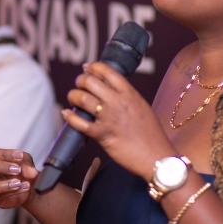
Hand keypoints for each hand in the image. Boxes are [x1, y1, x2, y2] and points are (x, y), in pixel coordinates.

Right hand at [0, 146, 37, 209]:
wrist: (27, 184)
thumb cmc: (20, 167)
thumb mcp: (26, 162)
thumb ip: (27, 165)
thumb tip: (31, 172)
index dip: (4, 154)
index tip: (20, 156)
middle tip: (17, 169)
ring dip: (0, 185)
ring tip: (18, 183)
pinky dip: (11, 192)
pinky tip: (24, 187)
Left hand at [64, 62, 173, 178]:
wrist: (156, 156)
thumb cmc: (151, 134)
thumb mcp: (142, 107)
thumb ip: (127, 97)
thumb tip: (113, 92)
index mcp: (130, 93)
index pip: (108, 71)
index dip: (94, 67)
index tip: (86, 68)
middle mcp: (118, 102)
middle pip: (91, 81)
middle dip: (80, 80)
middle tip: (79, 84)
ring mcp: (109, 118)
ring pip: (82, 98)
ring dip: (73, 96)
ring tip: (73, 97)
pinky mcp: (102, 135)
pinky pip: (79, 123)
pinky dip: (70, 117)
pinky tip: (66, 114)